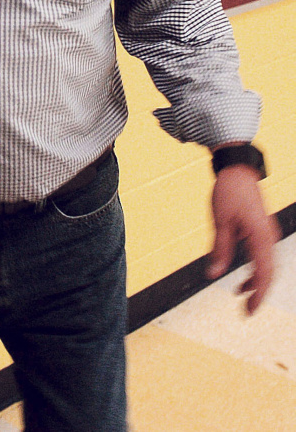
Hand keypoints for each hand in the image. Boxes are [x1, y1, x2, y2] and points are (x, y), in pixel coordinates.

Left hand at [207, 165, 279, 313]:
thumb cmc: (228, 193)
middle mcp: (269, 238)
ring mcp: (268, 234)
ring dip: (256, 281)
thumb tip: (213, 274)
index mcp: (261, 237)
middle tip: (245, 311)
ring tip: (239, 294)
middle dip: (258, 292)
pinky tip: (242, 276)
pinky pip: (262, 255)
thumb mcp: (220, 222)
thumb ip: (219, 249)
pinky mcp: (263, 231)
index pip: (264, 274)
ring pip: (266, 265)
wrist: (238, 170)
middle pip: (269, 273)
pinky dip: (254, 268)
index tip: (249, 311)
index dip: (258, 295)